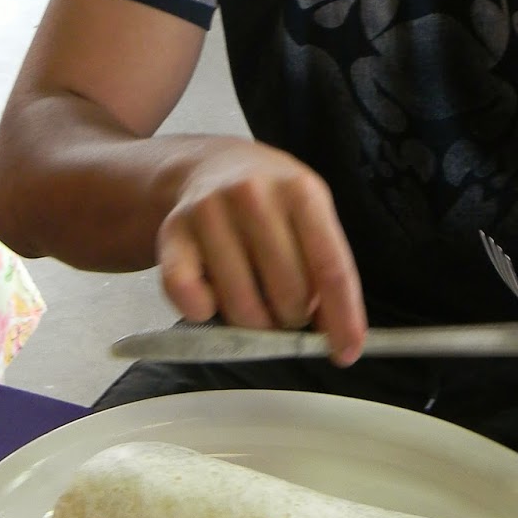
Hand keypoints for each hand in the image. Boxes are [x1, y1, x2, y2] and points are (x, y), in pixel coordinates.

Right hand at [155, 137, 366, 364]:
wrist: (210, 164)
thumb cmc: (272, 200)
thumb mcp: (310, 213)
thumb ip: (326, 266)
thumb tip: (337, 334)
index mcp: (300, 191)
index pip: (331, 268)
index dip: (343, 317)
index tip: (346, 353)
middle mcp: (253, 195)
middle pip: (289, 294)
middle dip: (293, 317)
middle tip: (286, 307)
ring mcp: (208, 212)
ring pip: (242, 307)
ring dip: (254, 323)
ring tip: (256, 302)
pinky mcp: (172, 233)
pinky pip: (190, 299)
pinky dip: (204, 313)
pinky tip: (213, 297)